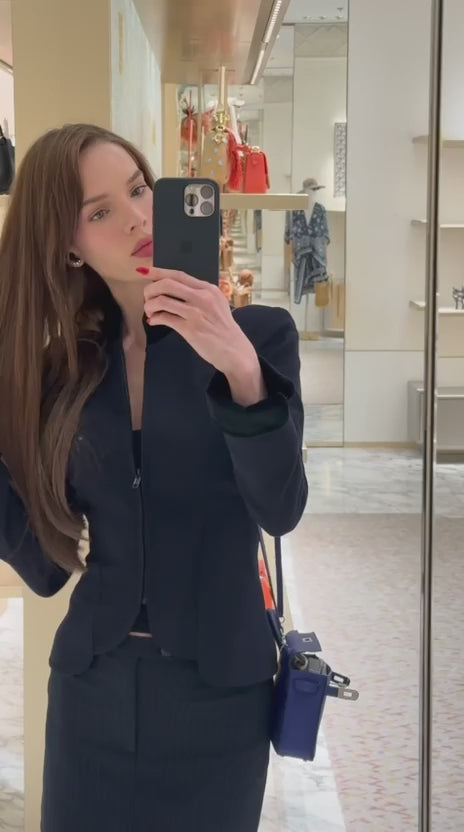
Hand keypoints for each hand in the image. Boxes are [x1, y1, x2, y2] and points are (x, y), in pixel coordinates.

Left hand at [139, 267, 257, 376]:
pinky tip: (154, 321)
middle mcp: (202, 297)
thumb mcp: (217, 304)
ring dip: (150, 305)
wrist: (234, 350)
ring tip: (150, 312)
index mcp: (208, 289)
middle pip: (167, 284)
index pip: (178, 275)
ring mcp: (196, 313)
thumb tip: (172, 291)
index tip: (144, 271)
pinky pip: (164, 318)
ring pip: (162, 300)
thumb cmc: (223, 329)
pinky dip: (155, 319)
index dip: (158, 272)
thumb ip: (199, 295)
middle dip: (150, 290)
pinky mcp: (190, 329)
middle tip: (147, 298)